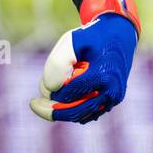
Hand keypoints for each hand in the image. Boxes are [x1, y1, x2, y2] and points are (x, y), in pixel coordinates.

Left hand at [30, 0, 139, 123]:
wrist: (118, 36)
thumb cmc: (91, 37)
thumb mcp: (71, 41)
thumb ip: (58, 63)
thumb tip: (52, 88)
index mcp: (102, 75)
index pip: (67, 93)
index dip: (50, 88)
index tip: (43, 79)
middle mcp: (111, 92)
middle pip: (73, 111)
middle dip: (50, 109)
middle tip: (33, 104)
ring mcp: (112, 100)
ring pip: (79, 115)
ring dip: (60, 109)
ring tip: (46, 97)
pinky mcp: (110, 104)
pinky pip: (86, 114)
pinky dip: (71, 109)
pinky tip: (61, 98)